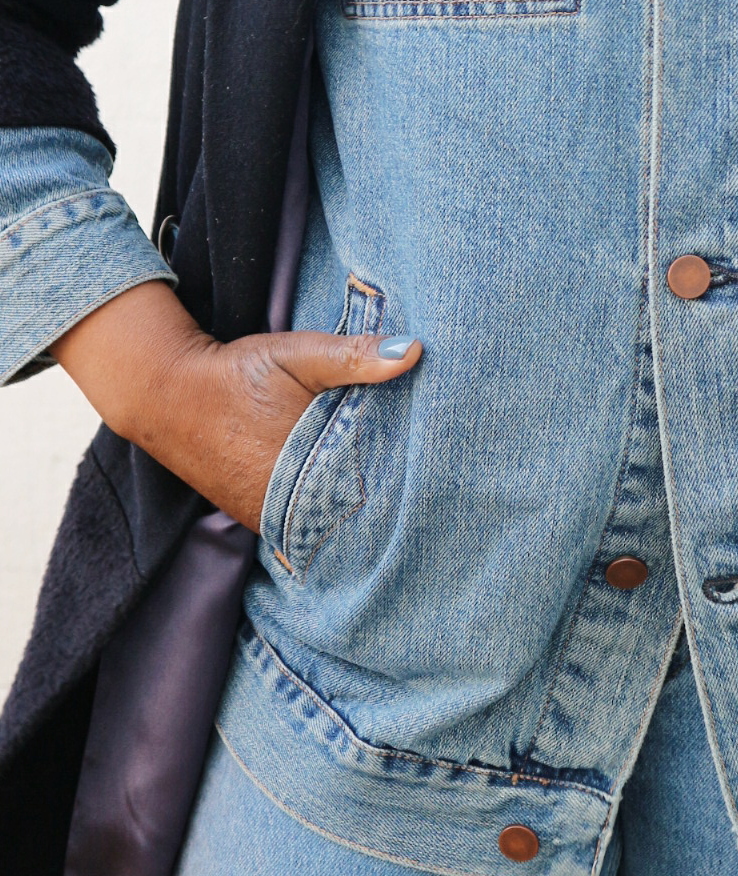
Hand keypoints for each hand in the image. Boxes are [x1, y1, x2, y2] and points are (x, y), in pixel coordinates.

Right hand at [51, 281, 421, 532]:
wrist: (166, 393)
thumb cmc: (237, 373)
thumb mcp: (297, 355)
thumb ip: (354, 357)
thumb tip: (414, 352)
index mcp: (307, 469)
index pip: (374, 492)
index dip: (405, 481)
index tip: (433, 471)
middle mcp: (286, 505)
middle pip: (354, 512)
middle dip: (384, 497)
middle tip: (421, 483)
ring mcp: (268, 517)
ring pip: (328, 521)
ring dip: (352, 506)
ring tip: (391, 490)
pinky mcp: (254, 518)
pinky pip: (301, 523)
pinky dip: (323, 509)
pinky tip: (344, 492)